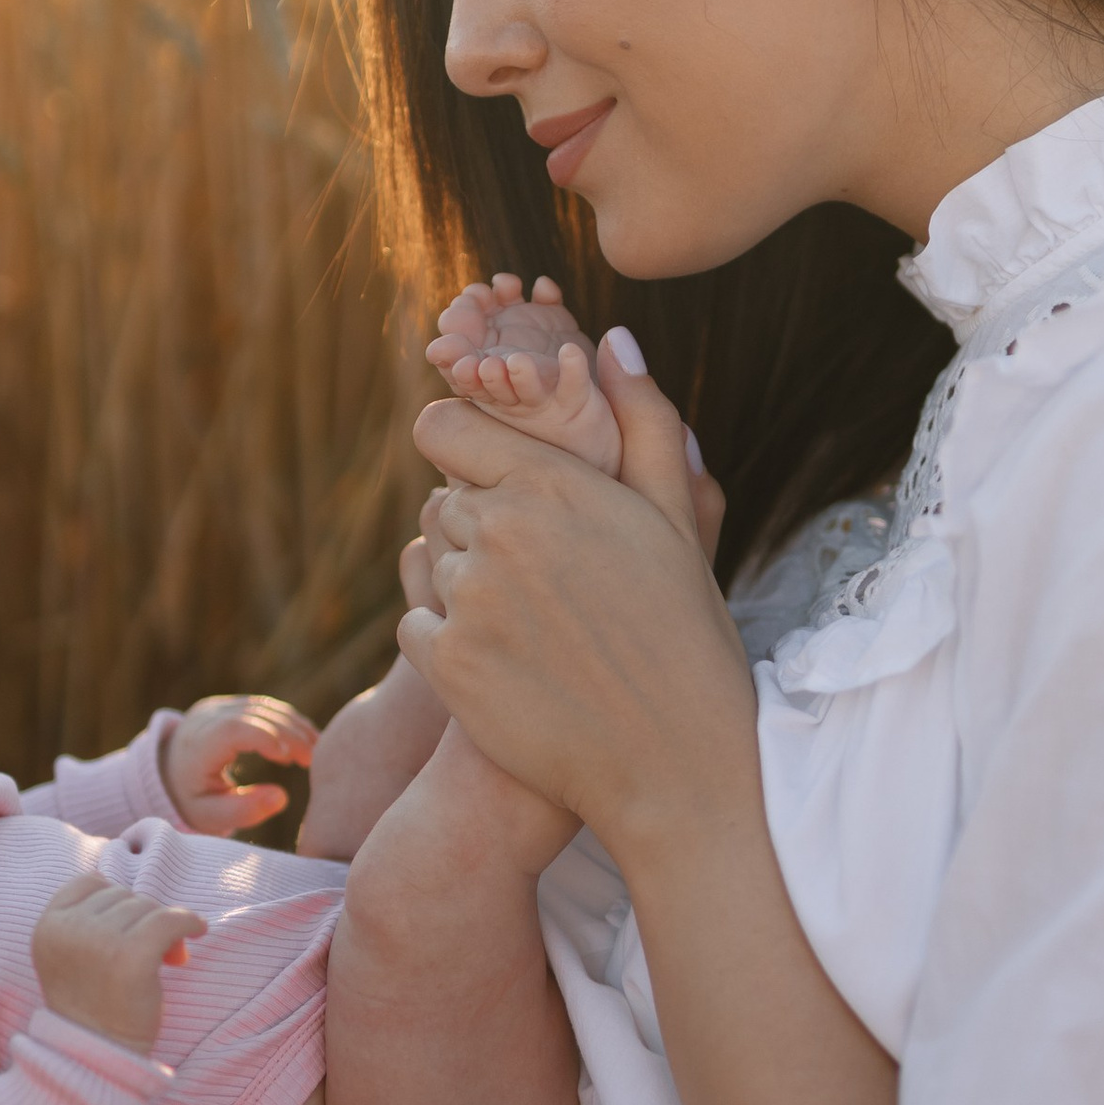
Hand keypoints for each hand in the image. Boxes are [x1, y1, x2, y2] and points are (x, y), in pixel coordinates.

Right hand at [31, 883, 205, 1049]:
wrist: (98, 1054)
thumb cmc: (92, 1005)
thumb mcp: (70, 956)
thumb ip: (89, 922)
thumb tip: (147, 902)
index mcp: (48, 927)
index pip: (89, 882)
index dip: (114, 900)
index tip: (126, 925)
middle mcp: (69, 929)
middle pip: (122, 895)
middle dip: (139, 919)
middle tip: (142, 953)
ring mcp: (99, 941)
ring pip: (147, 906)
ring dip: (160, 928)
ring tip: (158, 959)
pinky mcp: (131, 956)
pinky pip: (170, 919)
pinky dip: (189, 922)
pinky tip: (197, 930)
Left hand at [159, 692, 316, 834]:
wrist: (168, 775)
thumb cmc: (191, 801)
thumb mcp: (211, 817)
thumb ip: (245, 810)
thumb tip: (283, 797)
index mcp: (196, 746)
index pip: (232, 730)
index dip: (264, 738)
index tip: (288, 760)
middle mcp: (204, 719)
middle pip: (254, 715)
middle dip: (289, 734)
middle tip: (313, 760)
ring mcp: (217, 707)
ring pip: (263, 706)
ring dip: (294, 726)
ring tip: (316, 751)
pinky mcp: (229, 704)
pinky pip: (264, 706)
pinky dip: (288, 721)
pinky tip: (307, 740)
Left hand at [399, 339, 757, 857]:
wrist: (675, 765)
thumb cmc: (687, 636)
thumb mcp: (675, 519)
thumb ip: (643, 419)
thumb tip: (612, 338)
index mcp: (553, 486)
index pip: (441, 427)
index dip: (462, 449)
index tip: (493, 478)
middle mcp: (499, 534)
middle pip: (441, 498)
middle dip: (481, 525)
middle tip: (547, 577)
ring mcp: (467, 602)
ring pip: (430, 561)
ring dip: (468, 583)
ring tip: (538, 624)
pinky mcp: (446, 666)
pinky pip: (416, 622)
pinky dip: (449, 638)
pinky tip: (510, 662)